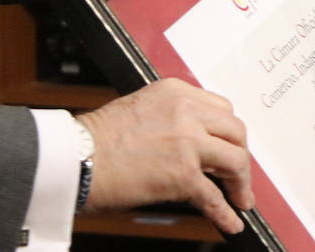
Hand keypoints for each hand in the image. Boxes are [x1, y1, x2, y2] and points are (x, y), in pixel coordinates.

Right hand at [76, 78, 253, 233]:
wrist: (74, 159)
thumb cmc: (95, 139)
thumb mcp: (141, 108)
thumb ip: (172, 117)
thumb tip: (193, 140)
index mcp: (176, 93)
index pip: (221, 108)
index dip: (227, 131)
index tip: (229, 144)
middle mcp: (187, 112)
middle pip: (235, 131)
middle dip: (240, 153)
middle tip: (237, 171)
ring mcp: (187, 143)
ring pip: (235, 160)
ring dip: (241, 181)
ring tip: (241, 197)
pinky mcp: (182, 175)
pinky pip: (214, 196)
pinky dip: (226, 211)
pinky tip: (232, 221)